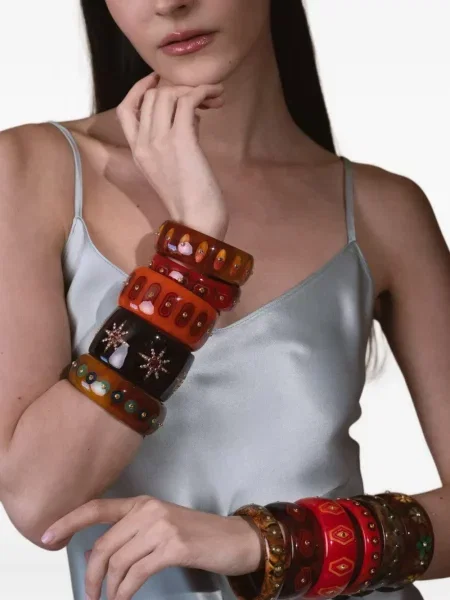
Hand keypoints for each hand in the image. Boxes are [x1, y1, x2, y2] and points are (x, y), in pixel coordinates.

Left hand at [41, 495, 263, 599]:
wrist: (234, 538)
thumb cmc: (196, 536)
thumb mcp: (161, 526)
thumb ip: (133, 534)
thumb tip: (100, 559)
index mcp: (142, 503)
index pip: (98, 508)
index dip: (69, 521)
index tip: (46, 536)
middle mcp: (148, 510)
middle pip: (103, 544)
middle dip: (90, 574)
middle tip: (90, 595)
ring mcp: (161, 526)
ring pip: (117, 561)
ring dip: (108, 588)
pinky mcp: (174, 546)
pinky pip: (136, 573)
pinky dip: (124, 591)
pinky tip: (123, 599)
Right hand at [117, 72, 228, 238]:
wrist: (197, 220)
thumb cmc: (191, 198)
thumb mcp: (172, 166)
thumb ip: (175, 137)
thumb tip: (191, 113)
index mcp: (137, 152)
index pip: (125, 110)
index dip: (139, 89)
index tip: (158, 80)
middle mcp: (143, 144)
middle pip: (150, 96)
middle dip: (175, 88)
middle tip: (200, 94)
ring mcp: (159, 141)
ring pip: (167, 94)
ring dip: (191, 88)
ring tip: (212, 97)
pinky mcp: (180, 140)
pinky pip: (187, 100)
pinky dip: (202, 92)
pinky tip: (215, 96)